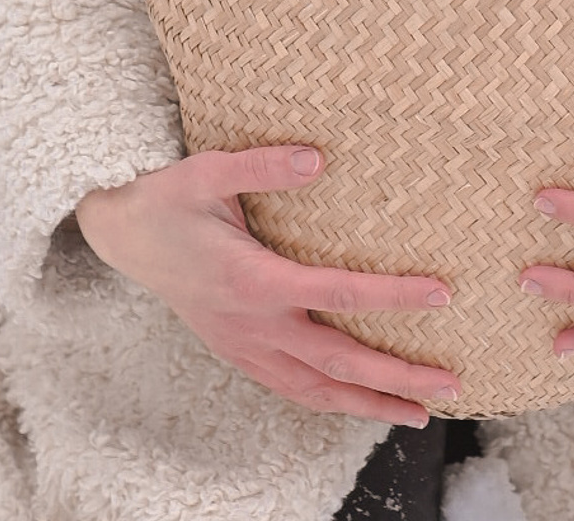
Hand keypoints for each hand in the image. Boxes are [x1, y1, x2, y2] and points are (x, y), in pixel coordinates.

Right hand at [75, 144, 458, 421]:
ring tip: (419, 413)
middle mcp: (253, 324)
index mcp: (253, 280)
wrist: (122, 237)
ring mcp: (245, 346)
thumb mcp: (208, 170)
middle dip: (397, 378)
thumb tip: (318, 159)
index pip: (338, 295)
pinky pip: (291, 389)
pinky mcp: (238, 352)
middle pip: (338, 363)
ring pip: (316, 391)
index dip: (393, 297)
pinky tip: (356, 406)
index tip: (442, 294)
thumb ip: (263, 166)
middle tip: (451, 386)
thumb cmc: (168, 199)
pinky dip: (329, 403)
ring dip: (369, 405)